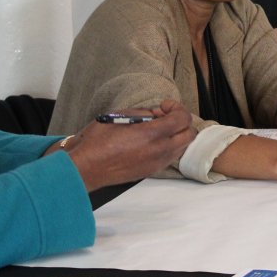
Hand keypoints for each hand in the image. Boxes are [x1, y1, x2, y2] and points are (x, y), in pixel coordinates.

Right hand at [62, 100, 194, 190]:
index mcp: (151, 134)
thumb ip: (143, 112)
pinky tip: (152, 141)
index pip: (183, 119)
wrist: (87, 168)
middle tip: (163, 116)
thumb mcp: (119, 116)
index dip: (176, 108)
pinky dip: (169, 145)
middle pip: (189, 134)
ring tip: (157, 129)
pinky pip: (171, 156)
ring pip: (182, 147)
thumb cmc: (98, 142)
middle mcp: (159, 150)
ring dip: (176, 134)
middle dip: (181, 121)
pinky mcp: (152, 171)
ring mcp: (157, 163)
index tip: (164, 106)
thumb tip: (156, 113)